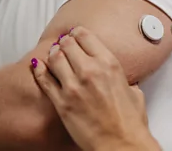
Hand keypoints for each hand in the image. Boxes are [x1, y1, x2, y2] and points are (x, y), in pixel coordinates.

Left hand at [31, 27, 159, 150]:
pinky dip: (39, 70)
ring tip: (54, 55)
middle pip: (67, 44)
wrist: (121, 143)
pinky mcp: (62, 103)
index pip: (86, 36)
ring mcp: (74, 86)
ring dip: (53, 54)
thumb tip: (123, 81)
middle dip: (65, 42)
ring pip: (54, 58)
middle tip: (63, 44)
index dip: (78, 33)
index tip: (75, 34)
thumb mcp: (134, 92)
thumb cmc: (130, 122)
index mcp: (110, 64)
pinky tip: (37, 66)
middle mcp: (90, 71)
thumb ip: (125, 80)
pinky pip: (44, 80)